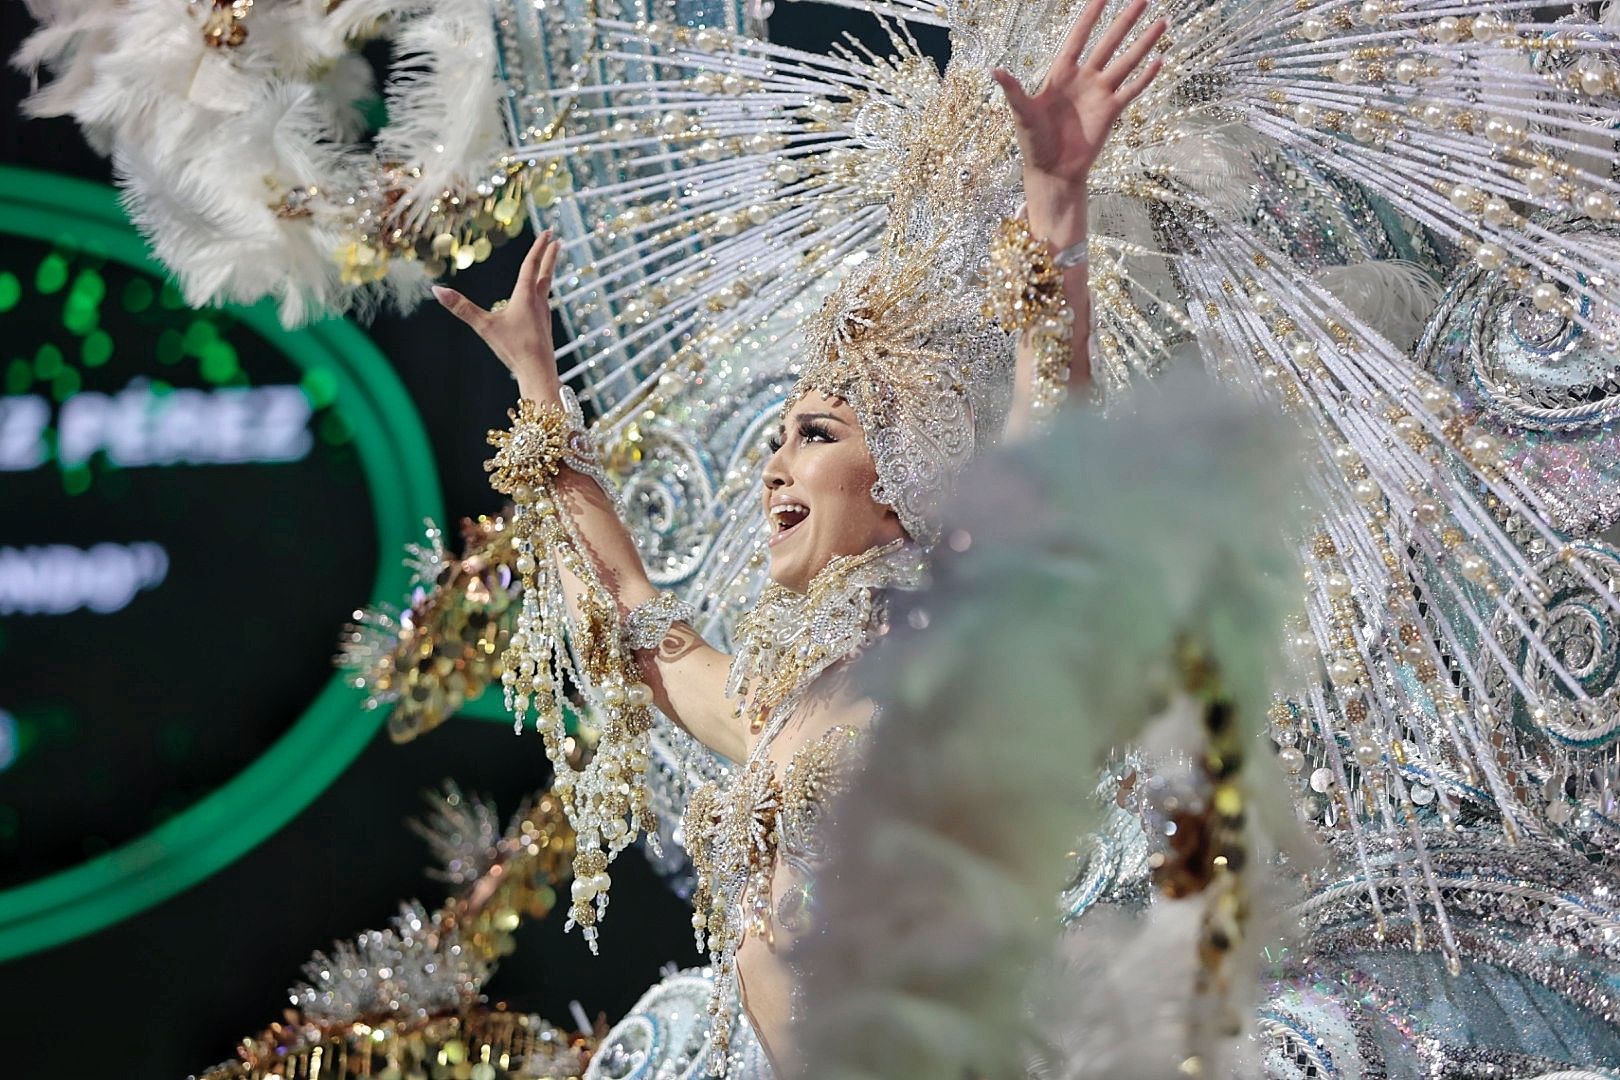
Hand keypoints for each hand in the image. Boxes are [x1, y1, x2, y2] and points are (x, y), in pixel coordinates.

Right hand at [433, 230, 561, 400]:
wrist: (539, 372)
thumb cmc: (513, 348)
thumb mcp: (484, 326)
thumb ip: (461, 308)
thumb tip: (436, 289)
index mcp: (526, 296)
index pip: (531, 265)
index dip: (539, 247)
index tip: (548, 232)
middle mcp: (538, 302)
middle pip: (545, 272)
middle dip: (550, 254)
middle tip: (556, 239)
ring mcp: (544, 315)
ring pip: (547, 287)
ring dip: (548, 272)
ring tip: (549, 263)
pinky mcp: (545, 327)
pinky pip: (545, 302)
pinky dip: (543, 292)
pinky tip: (540, 298)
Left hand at [993, 0, 1165, 241]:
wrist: (1053, 172)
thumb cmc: (1034, 144)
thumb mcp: (1022, 115)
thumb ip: (1014, 91)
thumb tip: (994, 70)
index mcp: (1061, 74)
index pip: (1078, 37)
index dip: (1090, 16)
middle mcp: (1084, 79)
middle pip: (1108, 42)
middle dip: (1125, 20)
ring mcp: (1100, 94)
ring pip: (1126, 61)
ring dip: (1144, 43)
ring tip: (1162, 21)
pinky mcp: (1111, 112)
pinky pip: (1132, 90)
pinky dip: (1146, 77)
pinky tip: (1160, 60)